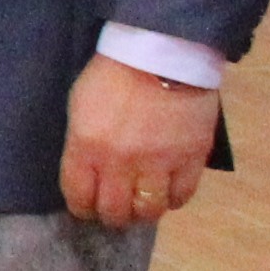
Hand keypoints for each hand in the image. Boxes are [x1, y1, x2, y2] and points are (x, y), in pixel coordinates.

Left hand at [62, 53, 220, 232]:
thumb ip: (82, 143)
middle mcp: (120, 161)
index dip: (83, 208)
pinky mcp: (191, 158)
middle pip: (115, 211)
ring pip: (149, 210)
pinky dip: (174, 200)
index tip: (88, 208)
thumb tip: (87, 171)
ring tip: (143, 205)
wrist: (161, 54)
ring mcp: (158, 162)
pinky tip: (168, 192)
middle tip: (117, 212)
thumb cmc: (113, 75)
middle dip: (113, 216)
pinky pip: (182, 196)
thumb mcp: (81, 108)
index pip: (79, 196)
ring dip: (144, 212)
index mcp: (86, 146)